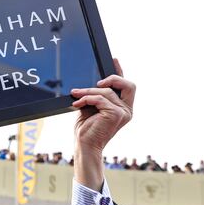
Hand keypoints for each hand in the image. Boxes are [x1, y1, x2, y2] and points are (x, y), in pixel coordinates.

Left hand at [71, 59, 135, 188]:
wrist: (84, 145)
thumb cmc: (87, 129)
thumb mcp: (91, 107)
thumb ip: (96, 96)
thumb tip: (92, 83)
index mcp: (123, 108)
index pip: (126, 86)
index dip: (120, 71)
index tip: (114, 59)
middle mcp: (127, 110)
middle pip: (128, 85)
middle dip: (113, 78)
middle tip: (96, 83)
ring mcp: (123, 113)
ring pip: (106, 91)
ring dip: (87, 92)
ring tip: (76, 95)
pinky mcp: (115, 115)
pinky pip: (99, 99)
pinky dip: (86, 99)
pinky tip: (77, 103)